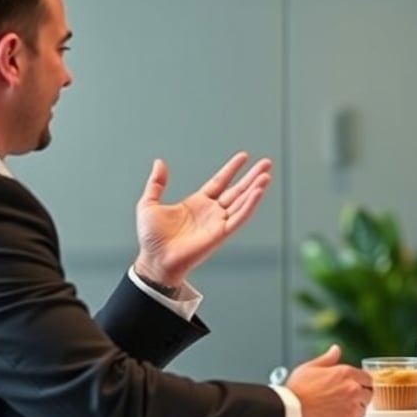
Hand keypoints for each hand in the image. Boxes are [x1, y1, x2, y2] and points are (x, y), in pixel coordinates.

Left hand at [133, 152, 271, 286]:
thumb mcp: (149, 204)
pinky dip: (250, 205)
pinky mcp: (221, 234)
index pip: (220, 182)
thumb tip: (159, 163)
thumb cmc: (151, 239)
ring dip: (255, 189)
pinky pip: (239, 217)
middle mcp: (211, 212)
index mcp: (197, 203)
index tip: (244, 157)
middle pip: (237, 190)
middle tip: (267, 163)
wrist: (155, 259)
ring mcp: (218, 223)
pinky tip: (258, 192)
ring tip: (266, 175)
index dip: (232, 169)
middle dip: (252, 176)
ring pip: (242, 202)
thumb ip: (156, 183)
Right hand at [286, 346, 373, 416]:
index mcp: (346, 373)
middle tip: (344, 402)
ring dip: (354, 413)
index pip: (368, 379)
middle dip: (359, 399)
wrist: (290, 411)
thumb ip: (328, 358)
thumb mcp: (310, 367)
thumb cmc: (297, 390)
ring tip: (338, 414)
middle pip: (368, 396)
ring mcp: (351, 408)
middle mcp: (352, 390)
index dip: (361, 384)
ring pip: (363, 412)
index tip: (355, 389)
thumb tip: (336, 349)